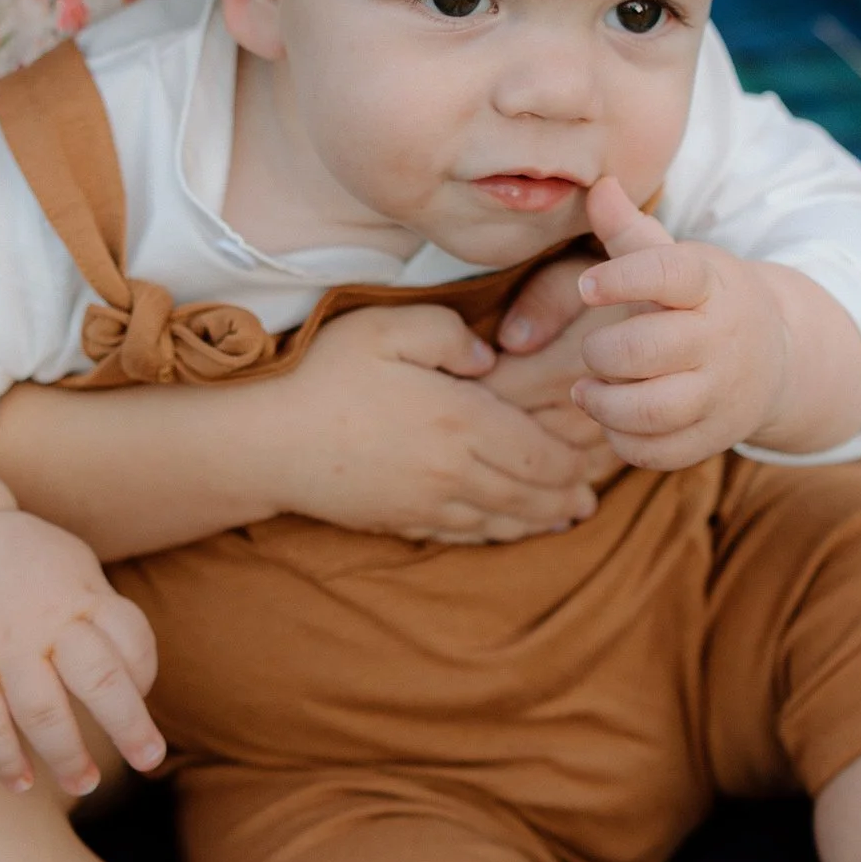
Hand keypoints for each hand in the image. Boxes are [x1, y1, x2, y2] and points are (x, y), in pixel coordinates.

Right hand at [0, 466, 163, 794]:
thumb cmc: (19, 559)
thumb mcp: (71, 563)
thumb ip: (100, 611)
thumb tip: (136, 675)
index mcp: (80, 592)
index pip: (131, 637)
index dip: (145, 673)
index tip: (140, 694)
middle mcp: (44, 620)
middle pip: (98, 678)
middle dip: (128, 725)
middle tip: (148, 759)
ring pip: (42, 712)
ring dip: (68, 756)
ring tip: (85, 784)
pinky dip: (4, 759)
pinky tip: (23, 784)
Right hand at [274, 300, 602, 542]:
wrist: (265, 441)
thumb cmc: (324, 374)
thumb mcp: (387, 328)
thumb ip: (450, 334)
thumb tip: (491, 359)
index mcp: (460, 420)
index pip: (539, 451)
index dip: (573, 457)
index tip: (594, 451)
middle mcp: (454, 471)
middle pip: (531, 491)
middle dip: (568, 491)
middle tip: (594, 489)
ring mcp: (428, 503)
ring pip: (505, 518)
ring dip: (542, 518)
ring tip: (570, 513)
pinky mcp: (403, 521)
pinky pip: (468, 534)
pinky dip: (501, 533)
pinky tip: (513, 529)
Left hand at [566, 177, 803, 471]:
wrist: (779, 356)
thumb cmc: (706, 301)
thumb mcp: (679, 260)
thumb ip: (630, 231)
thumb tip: (600, 184)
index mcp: (710, 284)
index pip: (669, 273)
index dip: (622, 279)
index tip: (587, 286)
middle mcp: (721, 338)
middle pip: (646, 349)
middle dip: (602, 352)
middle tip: (595, 350)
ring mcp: (722, 392)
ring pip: (652, 408)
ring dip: (604, 402)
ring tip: (587, 389)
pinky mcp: (715, 436)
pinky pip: (659, 451)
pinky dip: (624, 440)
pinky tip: (614, 418)